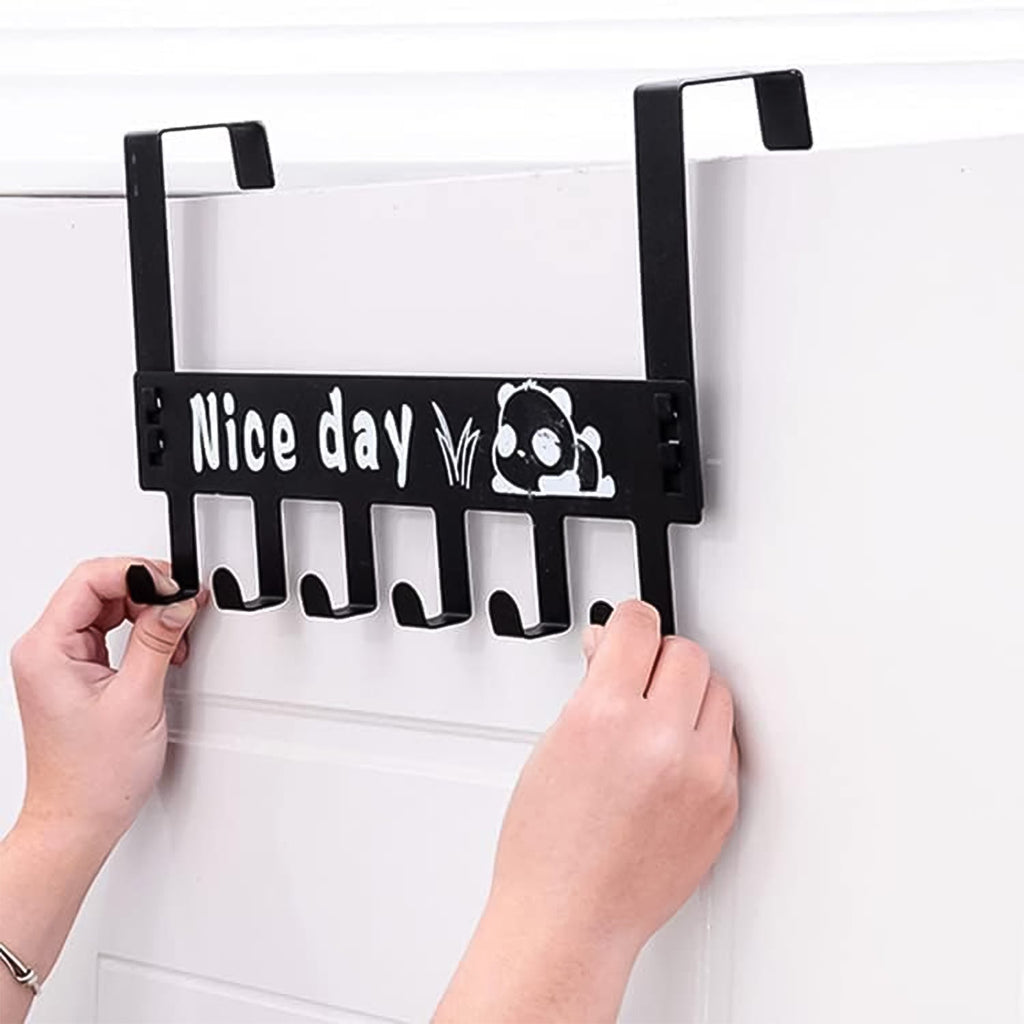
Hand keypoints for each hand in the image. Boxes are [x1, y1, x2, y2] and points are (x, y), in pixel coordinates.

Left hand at [10, 557, 204, 852]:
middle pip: (99, 588)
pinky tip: (162, 649)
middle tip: (182, 607)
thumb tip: (177, 601)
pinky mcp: (74, 672)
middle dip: (147, 592)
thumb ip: (158, 641)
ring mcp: (58, 661)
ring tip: (174, 638)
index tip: (174, 587)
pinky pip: (107, 631)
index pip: (90, 579)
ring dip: (147, 614)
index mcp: (46, 650)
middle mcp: (45, 651)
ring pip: (106, 607)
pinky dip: (140, 633)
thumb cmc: (93, 777)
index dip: (138, 574)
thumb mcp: (137, 699)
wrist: (78, 819)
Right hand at [434, 600, 737, 1022]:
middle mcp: (659, 740)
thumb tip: (612, 650)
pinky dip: (703, 736)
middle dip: (658, 658)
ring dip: (687, 693)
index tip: (627, 626)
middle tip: (638, 678)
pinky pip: (727, 741)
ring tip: (657, 717)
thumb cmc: (547, 849)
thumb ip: (592, 689)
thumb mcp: (552, 746)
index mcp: (604, 717)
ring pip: (716, 692)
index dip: (628, 621)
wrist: (570, 921)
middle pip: (686, 653)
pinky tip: (673, 754)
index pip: (639, 626)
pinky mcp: (723, 803)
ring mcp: (700, 774)